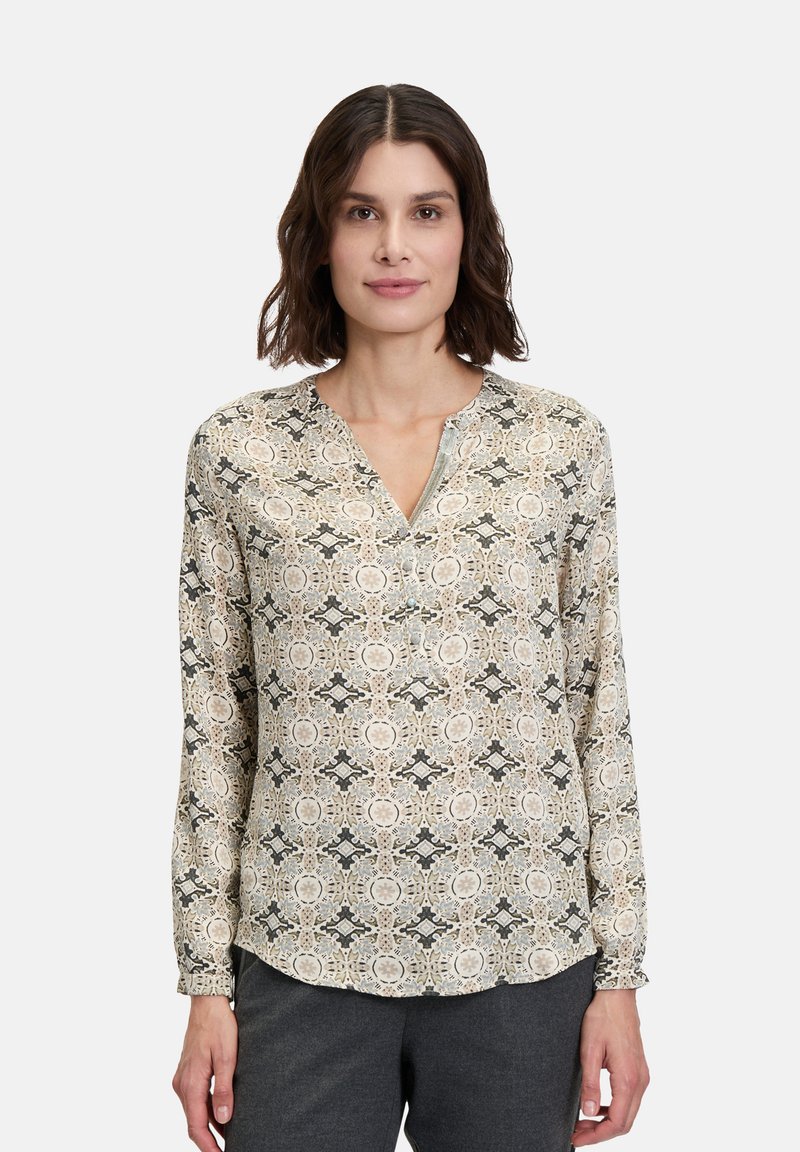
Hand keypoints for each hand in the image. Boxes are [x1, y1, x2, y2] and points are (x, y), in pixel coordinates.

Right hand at [172, 995, 237, 1150]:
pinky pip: (195, 1099)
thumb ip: (224, 1089)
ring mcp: (182, 1078)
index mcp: (191, 1083)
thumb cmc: (219, 1025)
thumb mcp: (227, 1057)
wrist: (207, 1002)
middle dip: (208, 1141)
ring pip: (194, 1111)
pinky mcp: (187, 1072)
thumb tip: (223, 1119)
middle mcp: (182, 1084)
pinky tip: (221, 1115)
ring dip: (208, 1126)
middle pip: (193, 1122)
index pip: (197, 1126)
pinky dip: (206, 1111)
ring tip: (229, 1138)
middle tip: (226, 1151)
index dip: (208, 1147)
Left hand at [571, 988, 649, 1145]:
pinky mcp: (639, 1069)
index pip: (616, 1122)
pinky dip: (614, 1109)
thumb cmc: (602, 1018)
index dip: (596, 1136)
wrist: (617, 995)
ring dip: (607, 1122)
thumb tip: (588, 1113)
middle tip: (577, 1134)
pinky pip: (629, 1099)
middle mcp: (640, 1080)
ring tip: (583, 1123)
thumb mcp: (589, 1049)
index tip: (576, 1138)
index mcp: (628, 1078)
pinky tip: (596, 1106)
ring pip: (628, 1113)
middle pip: (625, 1122)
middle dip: (601, 1133)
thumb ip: (590, 1083)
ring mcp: (642, 1075)